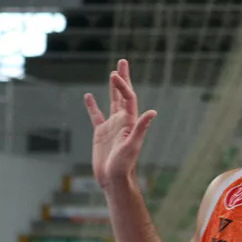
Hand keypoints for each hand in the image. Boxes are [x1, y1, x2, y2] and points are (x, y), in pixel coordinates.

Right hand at [84, 59, 156, 193]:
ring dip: (112, 88)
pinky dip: (92, 106)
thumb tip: (152, 112)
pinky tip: (88, 96)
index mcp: (130, 122)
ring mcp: (111, 126)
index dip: (122, 85)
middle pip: (123, 94)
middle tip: (122, 62)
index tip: (114, 75)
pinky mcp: (101, 133)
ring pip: (112, 102)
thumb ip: (141, 129)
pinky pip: (96, 115)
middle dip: (123, 79)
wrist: (114, 180)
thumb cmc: (124, 166)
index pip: (128, 97)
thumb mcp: (132, 146)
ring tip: (111, 73)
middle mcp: (122, 121)